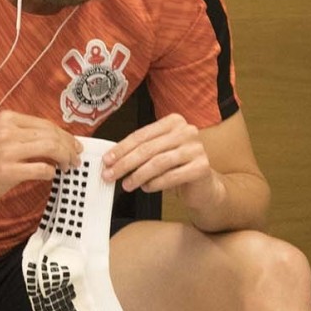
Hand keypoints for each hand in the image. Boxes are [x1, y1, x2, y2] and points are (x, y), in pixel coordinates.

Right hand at [0, 110, 80, 206]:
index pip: (46, 124)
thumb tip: (54, 141)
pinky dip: (51, 172)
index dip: (65, 135)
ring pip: (50, 148)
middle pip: (51, 134)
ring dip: (65, 158)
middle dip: (69, 147)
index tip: (74, 145)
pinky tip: (51, 175)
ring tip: (69, 166)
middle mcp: (8, 131)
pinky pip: (41, 169)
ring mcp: (7, 151)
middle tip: (75, 158)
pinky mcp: (7, 171)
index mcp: (7, 119)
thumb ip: (22, 135)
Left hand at [101, 113, 224, 209]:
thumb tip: (112, 160)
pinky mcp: (202, 167)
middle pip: (148, 148)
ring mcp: (196, 148)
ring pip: (158, 162)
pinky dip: (155, 184)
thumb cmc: (177, 167)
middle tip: (110, 175)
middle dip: (125, 163)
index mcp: (173, 122)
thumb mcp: (158, 153)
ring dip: (138, 175)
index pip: (141, 134)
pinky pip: (172, 176)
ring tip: (127, 185)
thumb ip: (139, 151)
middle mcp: (187, 131)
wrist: (204, 186)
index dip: (121, 148)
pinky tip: (146, 188)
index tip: (107, 160)